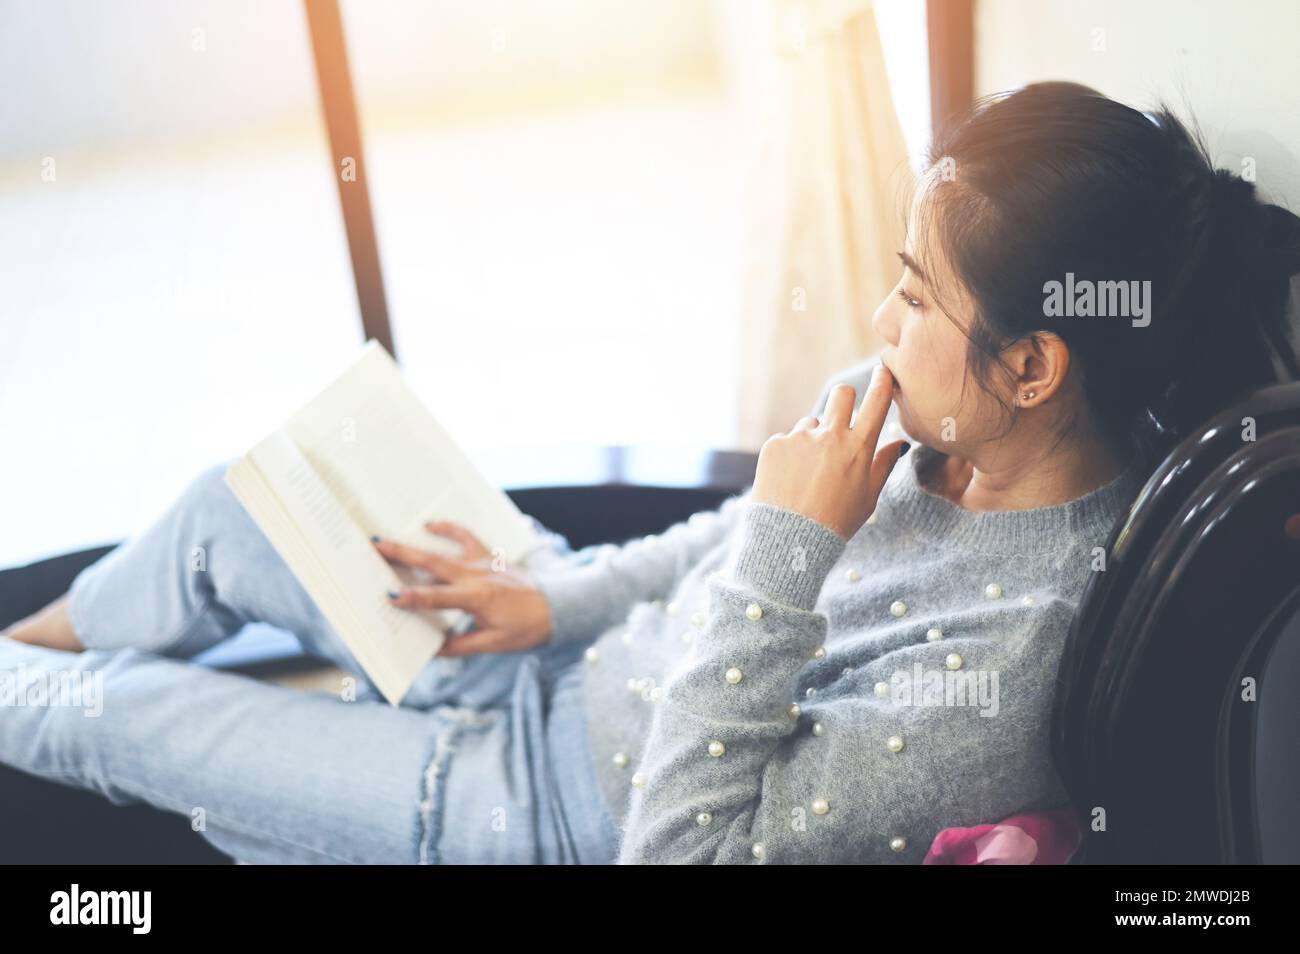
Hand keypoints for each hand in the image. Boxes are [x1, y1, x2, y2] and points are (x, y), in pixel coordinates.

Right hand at [372, 521, 553, 656]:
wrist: (557, 606)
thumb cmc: (528, 627)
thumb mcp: (495, 644)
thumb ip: (462, 646)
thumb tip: (432, 652)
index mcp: (477, 598)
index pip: (438, 598)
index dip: (413, 598)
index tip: (390, 596)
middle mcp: (476, 576)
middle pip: (432, 564)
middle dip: (402, 556)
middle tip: (374, 548)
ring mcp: (482, 563)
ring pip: (443, 551)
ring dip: (415, 545)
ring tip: (387, 539)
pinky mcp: (488, 557)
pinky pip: (466, 537)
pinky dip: (448, 529)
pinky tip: (429, 525)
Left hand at [749, 364, 907, 539]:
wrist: (790, 539)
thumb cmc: (835, 522)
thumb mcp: (868, 498)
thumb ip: (883, 465)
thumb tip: (898, 444)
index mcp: (858, 448)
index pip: (876, 402)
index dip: (882, 381)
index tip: (883, 370)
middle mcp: (830, 436)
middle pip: (841, 394)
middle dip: (844, 400)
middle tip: (840, 418)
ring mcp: (800, 437)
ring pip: (811, 423)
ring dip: (813, 439)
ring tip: (807, 474)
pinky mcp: (775, 444)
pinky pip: (787, 439)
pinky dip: (790, 455)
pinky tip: (789, 480)